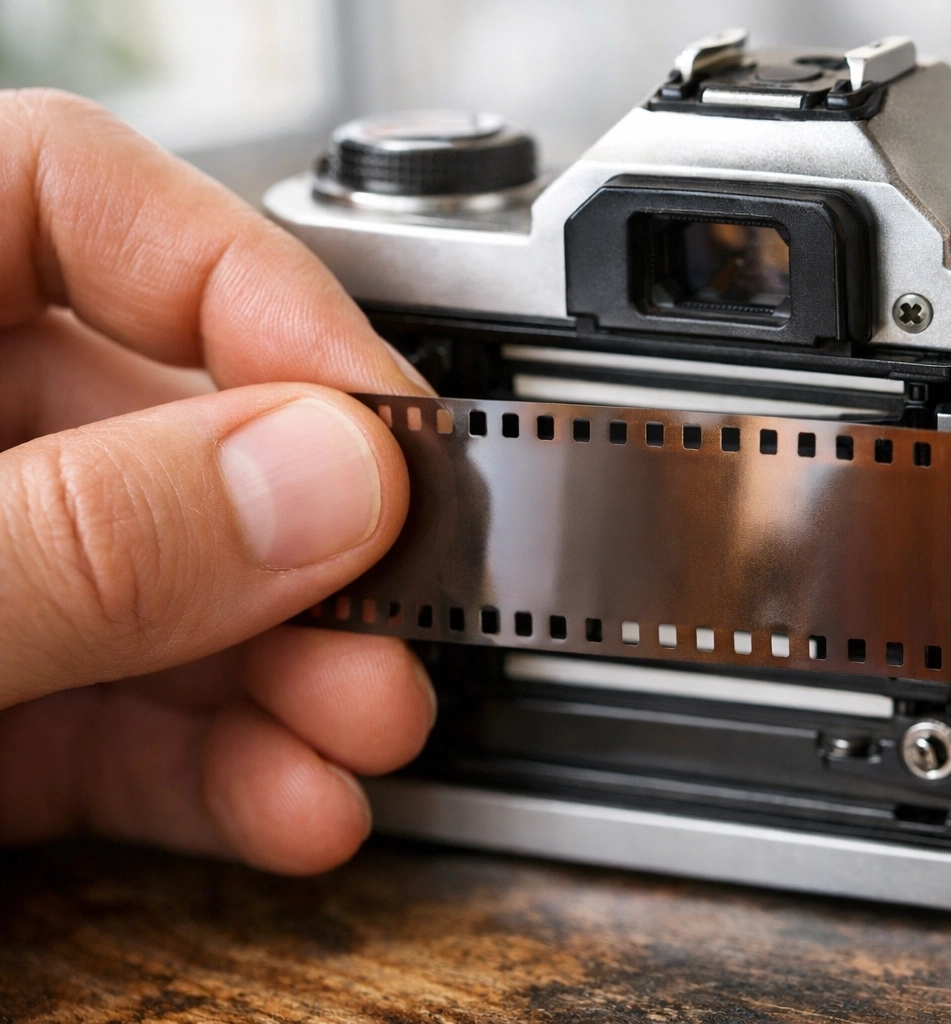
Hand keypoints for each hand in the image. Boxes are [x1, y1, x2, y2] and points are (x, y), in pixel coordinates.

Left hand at [0, 90, 435, 873]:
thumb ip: (84, 538)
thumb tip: (326, 481)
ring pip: (154, 594)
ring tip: (370, 729)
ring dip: (288, 676)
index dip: (248, 289)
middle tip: (401, 606)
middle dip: (301, 543)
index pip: (70, 194)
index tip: (376, 418)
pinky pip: (107, 720)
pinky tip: (294, 803)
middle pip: (153, 424)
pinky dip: (210, 769)